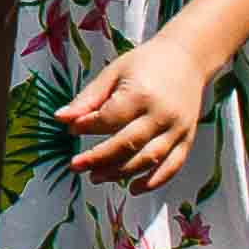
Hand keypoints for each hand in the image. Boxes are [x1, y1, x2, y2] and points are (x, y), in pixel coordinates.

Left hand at [57, 34, 214, 189]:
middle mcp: (162, 115)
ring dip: (121, 173)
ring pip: (148, 159)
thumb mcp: (113, 73)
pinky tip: (133, 188)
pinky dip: (154, 182)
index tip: (71, 129)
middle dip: (99, 158)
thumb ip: (88, 98)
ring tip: (96, 177)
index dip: (87, 126)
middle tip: (76, 166)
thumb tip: (60, 118)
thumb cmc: (145, 64)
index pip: (109, 118)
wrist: (188, 59)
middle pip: (128, 144)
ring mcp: (178, 129)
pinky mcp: (188, 139)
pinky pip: (172, 166)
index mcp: (141, 94)